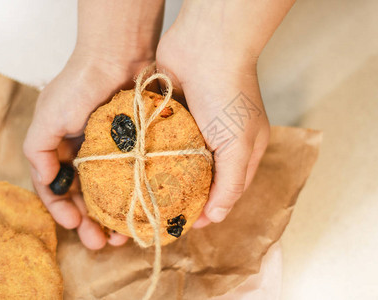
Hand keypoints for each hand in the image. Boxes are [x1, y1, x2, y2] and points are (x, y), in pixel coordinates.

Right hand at [24, 0, 164, 248]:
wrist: (118, 59)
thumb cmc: (79, 86)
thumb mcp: (47, 118)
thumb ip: (38, 151)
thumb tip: (46, 183)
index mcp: (62, 148)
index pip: (58, 189)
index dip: (63, 210)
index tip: (75, 225)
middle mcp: (87, 152)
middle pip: (87, 196)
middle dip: (91, 222)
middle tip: (102, 243)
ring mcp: (113, 151)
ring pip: (111, 192)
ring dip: (113, 215)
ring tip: (122, 236)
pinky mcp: (136, 147)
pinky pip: (133, 178)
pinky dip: (133, 195)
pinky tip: (140, 210)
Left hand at [155, 19, 270, 227]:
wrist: (204, 45)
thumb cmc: (229, 93)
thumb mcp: (239, 145)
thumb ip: (230, 183)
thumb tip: (217, 218)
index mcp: (241, 150)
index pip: (226, 189)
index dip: (209, 208)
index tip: (187, 224)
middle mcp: (217, 140)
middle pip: (199, 177)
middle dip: (183, 194)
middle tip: (162, 213)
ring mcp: (192, 127)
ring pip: (176, 160)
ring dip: (163, 175)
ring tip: (143, 196)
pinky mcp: (170, 115)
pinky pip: (159, 140)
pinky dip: (150, 153)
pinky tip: (135, 169)